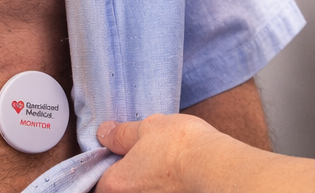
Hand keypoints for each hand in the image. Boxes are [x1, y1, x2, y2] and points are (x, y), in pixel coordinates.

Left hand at [96, 114, 219, 192]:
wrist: (215, 168)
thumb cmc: (179, 146)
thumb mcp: (146, 128)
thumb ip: (121, 134)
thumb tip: (104, 133)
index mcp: (115, 185)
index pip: (98, 182)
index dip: (108, 167)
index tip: (120, 155)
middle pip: (120, 191)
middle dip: (130, 176)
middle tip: (144, 159)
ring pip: (143, 192)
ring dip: (148, 184)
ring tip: (164, 167)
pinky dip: (165, 188)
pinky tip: (176, 178)